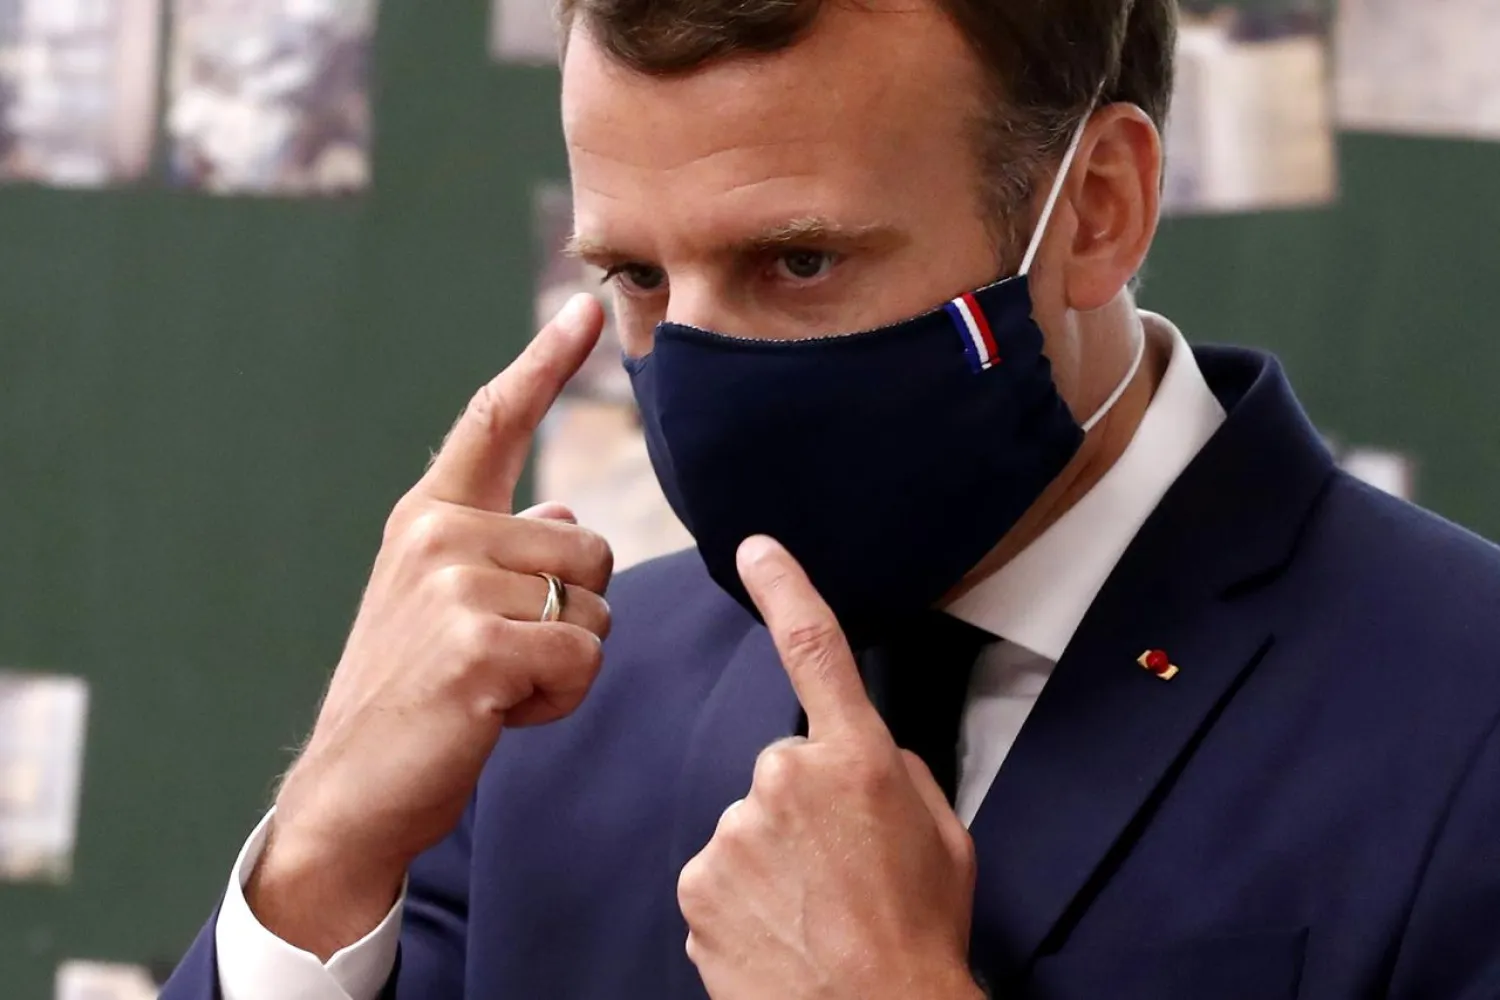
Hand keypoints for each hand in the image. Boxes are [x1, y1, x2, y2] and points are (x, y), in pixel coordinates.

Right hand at [248, 294, 614, 956]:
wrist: (352, 788)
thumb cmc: (411, 695)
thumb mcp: (444, 605)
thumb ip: (501, 552)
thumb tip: (569, 519)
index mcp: (428, 515)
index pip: (493, 420)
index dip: (546, 361)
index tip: (586, 307)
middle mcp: (438, 534)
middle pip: (591, 552)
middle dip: (573, 617)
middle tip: (498, 659)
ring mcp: (455, 587)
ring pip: (595, 610)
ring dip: (567, 663)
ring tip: (493, 686)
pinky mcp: (479, 648)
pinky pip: (585, 661)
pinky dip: (560, 700)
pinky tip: (498, 715)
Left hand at [677, 536, 982, 999]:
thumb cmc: (921, 936)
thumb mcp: (945, 839)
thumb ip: (901, 777)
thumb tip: (869, 759)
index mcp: (859, 760)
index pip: (816, 649)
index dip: (784, 587)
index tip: (756, 547)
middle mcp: (787, 779)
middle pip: (782, 771)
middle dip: (803, 809)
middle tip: (840, 873)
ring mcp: (735, 832)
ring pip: (747, 826)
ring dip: (773, 860)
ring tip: (813, 913)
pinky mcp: (699, 883)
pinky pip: (719, 874)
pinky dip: (743, 900)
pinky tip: (779, 932)